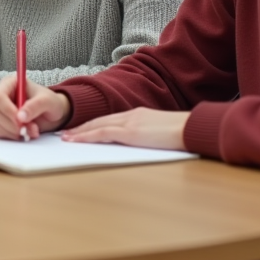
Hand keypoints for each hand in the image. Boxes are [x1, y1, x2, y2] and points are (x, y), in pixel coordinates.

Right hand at [0, 75, 70, 140]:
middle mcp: (0, 95)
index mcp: (9, 83)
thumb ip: (35, 106)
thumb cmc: (49, 102)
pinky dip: (10, 136)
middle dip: (12, 124)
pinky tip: (23, 133)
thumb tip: (20, 117)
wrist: (51, 114)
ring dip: (13, 132)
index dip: (7, 109)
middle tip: (29, 129)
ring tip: (31, 131)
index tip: (21, 121)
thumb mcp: (47, 101)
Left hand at [62, 108, 188, 150]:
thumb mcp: (160, 133)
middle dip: (82, 127)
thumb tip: (140, 144)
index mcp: (138, 115)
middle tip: (66, 133)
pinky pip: (103, 134)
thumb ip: (147, 135)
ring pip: (97, 126)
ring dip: (80, 132)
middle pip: (100, 121)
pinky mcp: (130, 133)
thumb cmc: (183, 134)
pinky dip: (87, 136)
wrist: (193, 129)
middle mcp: (130, 116)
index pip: (110, 119)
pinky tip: (77, 141)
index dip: (94, 124)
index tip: (81, 129)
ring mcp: (129, 123)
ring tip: (66, 138)